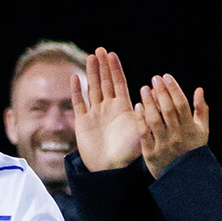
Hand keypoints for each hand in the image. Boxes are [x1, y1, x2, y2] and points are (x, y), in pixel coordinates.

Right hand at [73, 48, 143, 171]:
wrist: (112, 170)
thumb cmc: (130, 153)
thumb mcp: (141, 130)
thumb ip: (143, 113)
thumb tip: (147, 94)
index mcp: (124, 108)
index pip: (119, 83)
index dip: (115, 68)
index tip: (112, 54)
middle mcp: (108, 109)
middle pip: (104, 82)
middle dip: (102, 66)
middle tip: (100, 50)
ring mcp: (95, 115)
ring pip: (92, 89)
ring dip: (91, 73)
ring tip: (90, 57)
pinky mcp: (82, 123)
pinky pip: (78, 103)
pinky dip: (76, 91)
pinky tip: (74, 77)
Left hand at [137, 75, 209, 176]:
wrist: (184, 178)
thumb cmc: (193, 150)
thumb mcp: (202, 131)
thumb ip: (201, 110)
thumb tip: (199, 90)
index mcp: (190, 128)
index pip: (182, 105)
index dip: (174, 89)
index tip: (166, 77)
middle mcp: (177, 135)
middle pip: (168, 110)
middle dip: (161, 92)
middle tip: (154, 79)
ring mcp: (164, 144)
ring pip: (155, 121)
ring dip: (149, 103)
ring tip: (144, 89)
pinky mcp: (151, 153)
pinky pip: (145, 134)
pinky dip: (141, 120)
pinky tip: (137, 107)